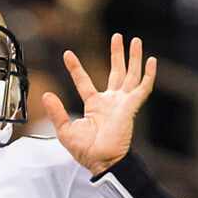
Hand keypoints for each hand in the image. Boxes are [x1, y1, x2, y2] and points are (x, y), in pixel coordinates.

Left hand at [42, 34, 156, 174]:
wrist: (101, 160)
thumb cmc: (86, 151)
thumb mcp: (65, 130)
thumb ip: (56, 112)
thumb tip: (46, 95)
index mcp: (94, 105)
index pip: (84, 82)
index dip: (76, 68)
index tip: (67, 54)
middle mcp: (110, 101)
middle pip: (115, 72)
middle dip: (117, 54)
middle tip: (117, 37)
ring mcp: (122, 103)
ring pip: (130, 75)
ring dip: (133, 58)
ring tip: (135, 40)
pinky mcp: (131, 106)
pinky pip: (143, 88)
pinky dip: (148, 75)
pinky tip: (151, 61)